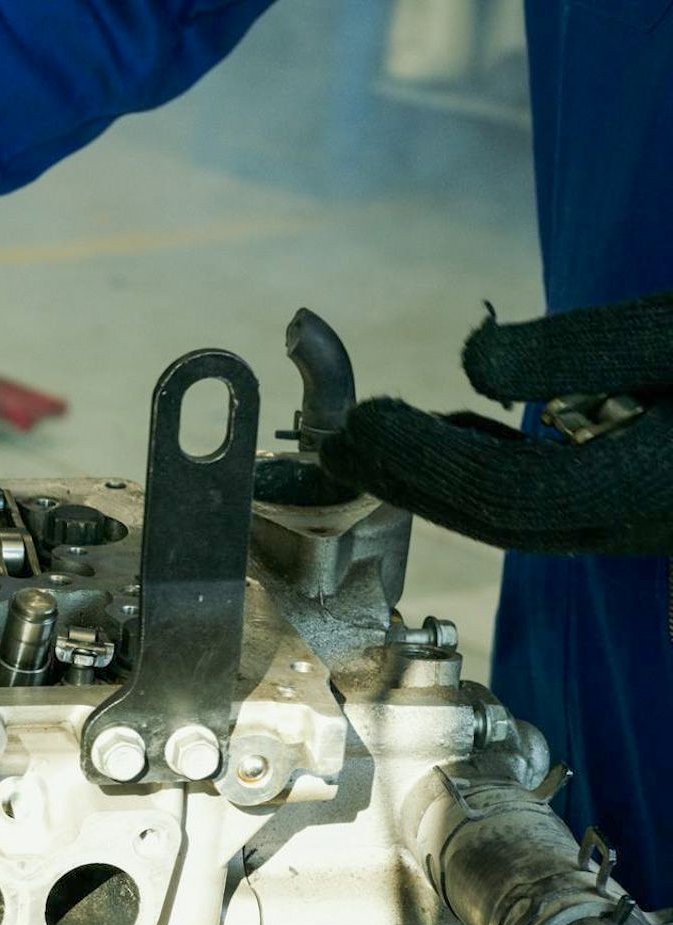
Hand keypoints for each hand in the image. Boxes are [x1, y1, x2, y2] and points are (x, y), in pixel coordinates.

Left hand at [319, 294, 672, 552]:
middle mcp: (644, 522)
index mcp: (654, 484)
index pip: (510, 492)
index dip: (425, 459)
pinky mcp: (639, 508)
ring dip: (439, 481)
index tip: (362, 423)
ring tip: (368, 440)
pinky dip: (485, 473)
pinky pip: (548, 506)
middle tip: (335, 447)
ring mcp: (642, 525)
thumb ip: (579, 348)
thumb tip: (473, 358)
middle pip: (502, 519)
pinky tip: (444, 434)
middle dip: (410, 480)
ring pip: (521, 520)